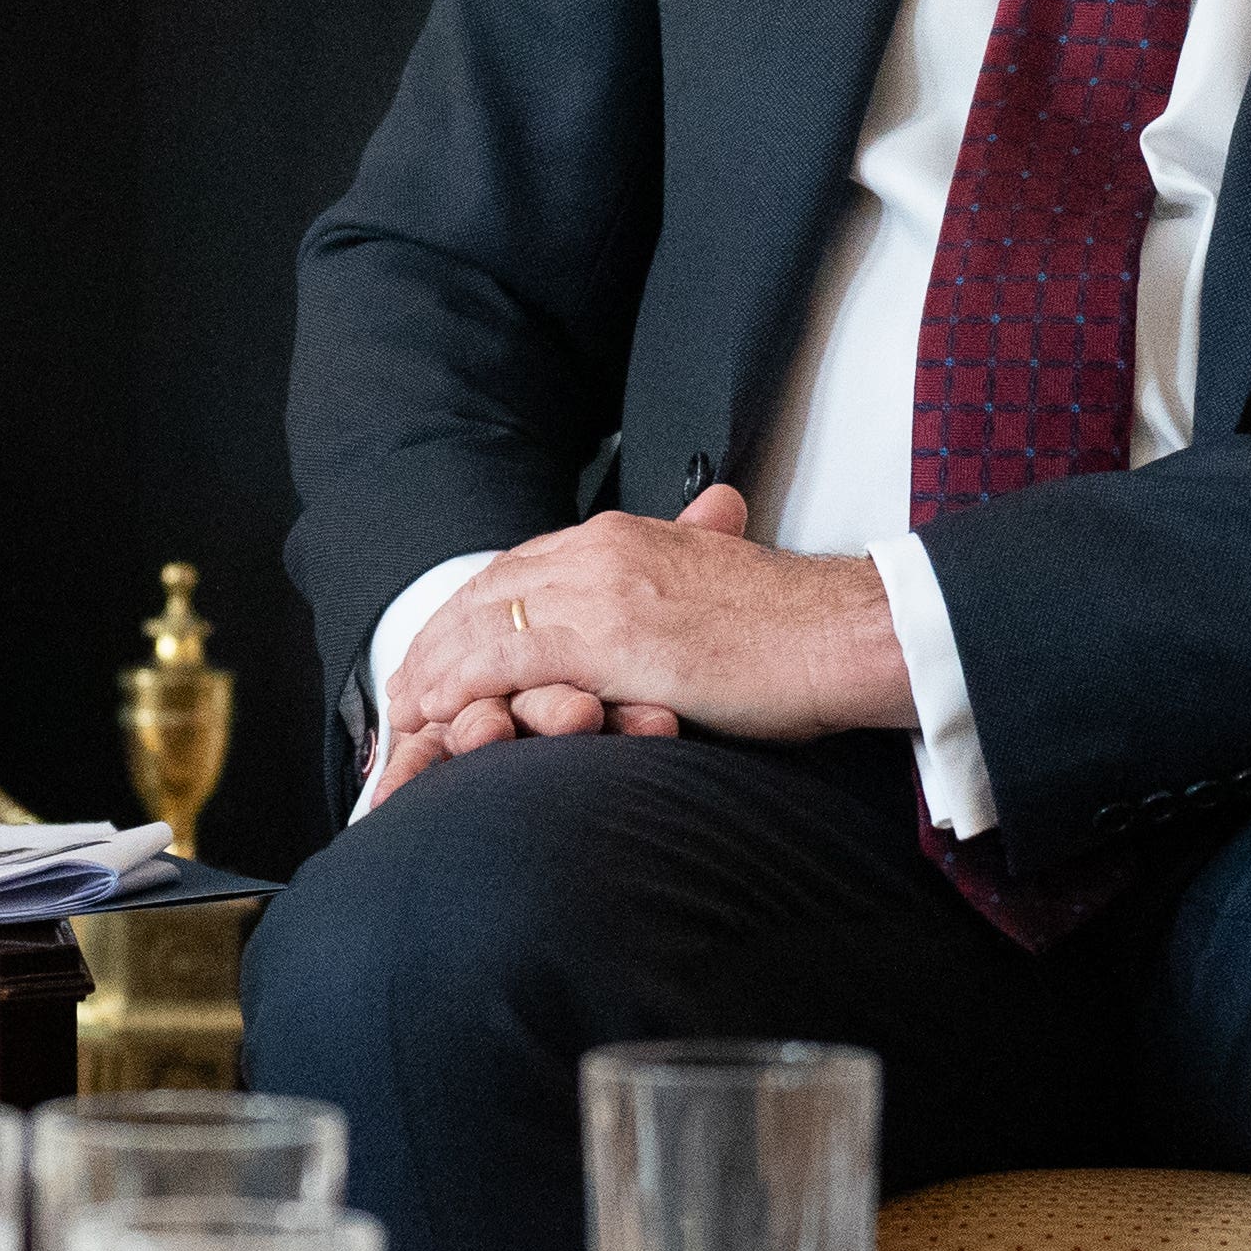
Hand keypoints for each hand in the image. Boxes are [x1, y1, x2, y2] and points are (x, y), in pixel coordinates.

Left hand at [360, 485, 909, 811]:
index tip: (442, 650)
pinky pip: (509, 658)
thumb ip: (665, 595)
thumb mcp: (714, 590)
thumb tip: (648, 623)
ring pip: (485, 623)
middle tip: (403, 688)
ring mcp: (600, 590)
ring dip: (435, 667)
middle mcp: (600, 552)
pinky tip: (437, 712)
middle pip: (488, 593)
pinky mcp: (609, 637)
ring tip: (406, 711)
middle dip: (438, 640)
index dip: (472, 613)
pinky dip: (463, 684)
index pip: (519, 571)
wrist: (848, 633)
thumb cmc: (795, 632)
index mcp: (623, 538)